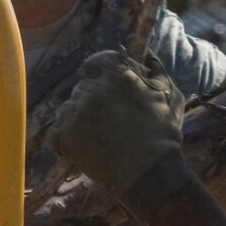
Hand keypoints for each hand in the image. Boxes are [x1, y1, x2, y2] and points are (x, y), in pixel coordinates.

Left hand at [50, 50, 190, 215]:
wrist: (150, 175)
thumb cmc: (163, 135)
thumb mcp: (169, 94)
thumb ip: (155, 67)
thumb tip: (146, 50)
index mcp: (118, 74)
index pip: (96, 62)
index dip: (96, 73)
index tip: (98, 83)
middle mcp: (93, 89)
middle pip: (82, 88)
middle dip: (92, 102)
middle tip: (108, 123)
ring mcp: (77, 112)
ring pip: (68, 109)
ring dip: (78, 120)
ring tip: (99, 139)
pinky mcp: (65, 136)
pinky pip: (56, 132)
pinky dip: (65, 140)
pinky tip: (84, 149)